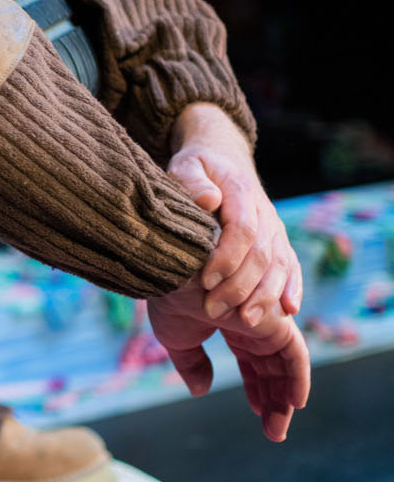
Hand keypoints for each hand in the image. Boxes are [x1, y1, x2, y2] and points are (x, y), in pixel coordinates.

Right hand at [147, 275, 310, 441]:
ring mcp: (267, 322)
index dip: (255, 387)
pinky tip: (295, 403)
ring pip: (286, 366)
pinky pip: (297, 356)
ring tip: (278, 428)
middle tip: (274, 430)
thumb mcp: (178, 339)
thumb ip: (192, 363)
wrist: (176, 272)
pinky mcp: (277, 322)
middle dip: (274, 399)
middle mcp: (253, 323)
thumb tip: (200, 390)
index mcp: (232, 324)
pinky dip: (298, 378)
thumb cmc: (171, 297)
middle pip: (271, 368)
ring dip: (285, 397)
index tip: (258, 412)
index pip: (252, 362)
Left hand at [168, 103, 302, 324]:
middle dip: (241, 286)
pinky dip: (293, 288)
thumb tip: (208, 199)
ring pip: (279, 265)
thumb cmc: (198, 168)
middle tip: (213, 311)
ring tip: (248, 320)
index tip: (206, 280)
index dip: (228, 257)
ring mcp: (275, 230)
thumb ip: (193, 181)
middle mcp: (265, 214)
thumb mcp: (187, 166)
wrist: (224, 161)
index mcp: (242, 194)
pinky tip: (290, 310)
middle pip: (262, 254)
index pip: (243, 229)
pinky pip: (292, 267)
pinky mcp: (279, 244)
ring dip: (266, 295)